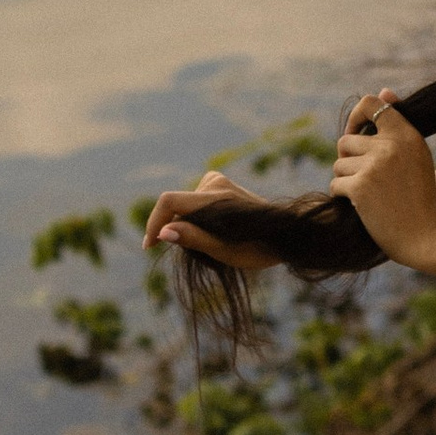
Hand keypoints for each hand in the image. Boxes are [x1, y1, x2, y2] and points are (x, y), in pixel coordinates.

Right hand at [142, 170, 274, 267]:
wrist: (286, 233)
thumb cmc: (258, 247)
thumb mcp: (224, 250)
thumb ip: (193, 238)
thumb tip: (163, 233)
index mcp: (215, 199)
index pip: (169, 201)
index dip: (154, 222)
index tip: (150, 245)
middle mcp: (215, 184)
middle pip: (177, 206)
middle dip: (176, 228)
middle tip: (199, 252)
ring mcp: (219, 182)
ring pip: (186, 205)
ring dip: (188, 224)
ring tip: (214, 243)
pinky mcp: (221, 184)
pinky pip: (196, 202)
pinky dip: (196, 218)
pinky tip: (217, 231)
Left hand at [330, 96, 435, 268]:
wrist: (426, 235)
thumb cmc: (420, 195)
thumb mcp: (417, 153)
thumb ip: (398, 124)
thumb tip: (384, 91)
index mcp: (406, 134)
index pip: (371, 104)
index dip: (355, 117)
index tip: (356, 134)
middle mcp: (390, 146)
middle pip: (346, 141)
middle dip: (349, 160)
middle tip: (364, 177)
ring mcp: (374, 166)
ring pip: (339, 164)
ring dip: (346, 179)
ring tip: (368, 194)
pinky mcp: (361, 188)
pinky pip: (335, 184)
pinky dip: (342, 196)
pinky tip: (361, 206)